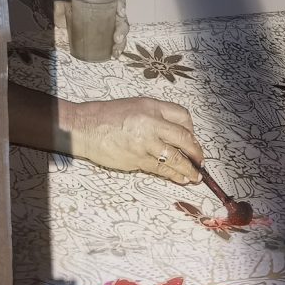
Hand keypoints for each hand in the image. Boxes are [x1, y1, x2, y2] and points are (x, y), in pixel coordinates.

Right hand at [64, 97, 204, 184]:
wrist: (84, 127)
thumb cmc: (108, 116)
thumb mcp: (137, 106)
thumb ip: (158, 116)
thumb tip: (178, 135)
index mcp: (152, 107)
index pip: (182, 116)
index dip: (191, 130)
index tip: (193, 140)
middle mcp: (151, 124)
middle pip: (184, 139)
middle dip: (196, 153)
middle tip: (200, 162)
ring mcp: (144, 143)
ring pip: (175, 158)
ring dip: (188, 169)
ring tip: (195, 176)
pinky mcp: (137, 159)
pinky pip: (160, 169)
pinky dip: (173, 175)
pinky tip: (179, 178)